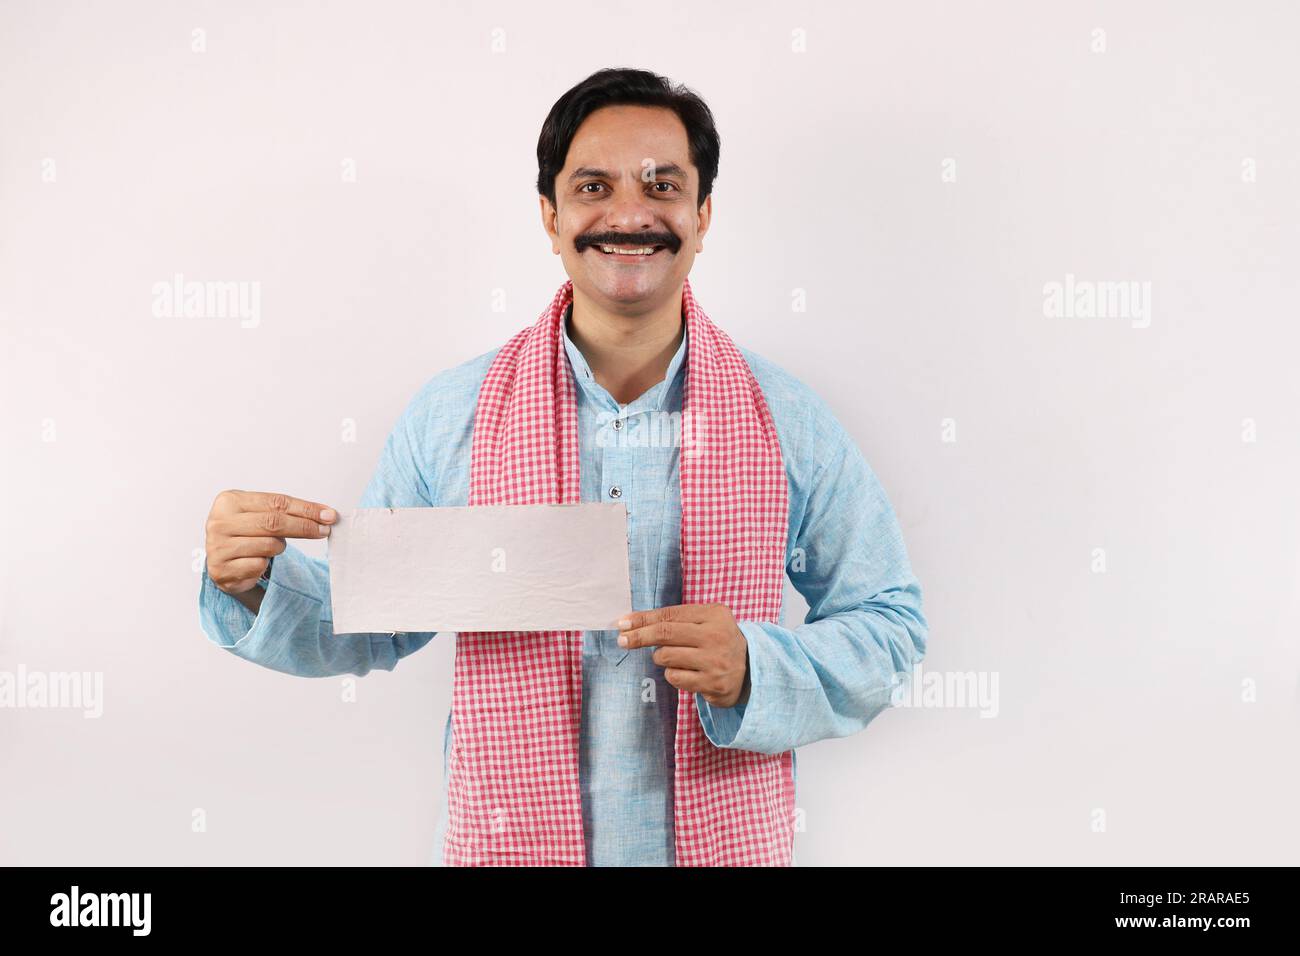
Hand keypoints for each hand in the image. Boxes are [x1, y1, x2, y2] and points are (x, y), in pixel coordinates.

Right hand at [204, 490, 336, 595]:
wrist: (221, 560)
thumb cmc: (245, 532)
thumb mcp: (260, 514)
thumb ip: (287, 511)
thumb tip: (326, 515)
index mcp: (229, 501)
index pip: (276, 503)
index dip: (306, 509)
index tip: (328, 515)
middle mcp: (219, 522)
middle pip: (274, 523)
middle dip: (304, 527)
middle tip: (324, 530)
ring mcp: (217, 547)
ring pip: (269, 545)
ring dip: (280, 547)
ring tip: (272, 547)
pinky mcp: (221, 570)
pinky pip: (259, 566)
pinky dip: (265, 564)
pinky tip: (256, 561)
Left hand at [618, 603, 750, 708]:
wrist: (752, 669)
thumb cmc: (718, 641)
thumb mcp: (705, 621)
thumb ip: (675, 619)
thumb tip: (632, 622)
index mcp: (714, 614)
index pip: (670, 615)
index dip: (643, 619)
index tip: (623, 623)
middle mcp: (716, 636)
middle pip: (665, 634)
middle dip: (639, 636)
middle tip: (622, 640)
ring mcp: (715, 661)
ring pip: (666, 657)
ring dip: (661, 658)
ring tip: (674, 657)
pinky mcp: (713, 684)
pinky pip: (675, 678)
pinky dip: (672, 674)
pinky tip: (685, 672)